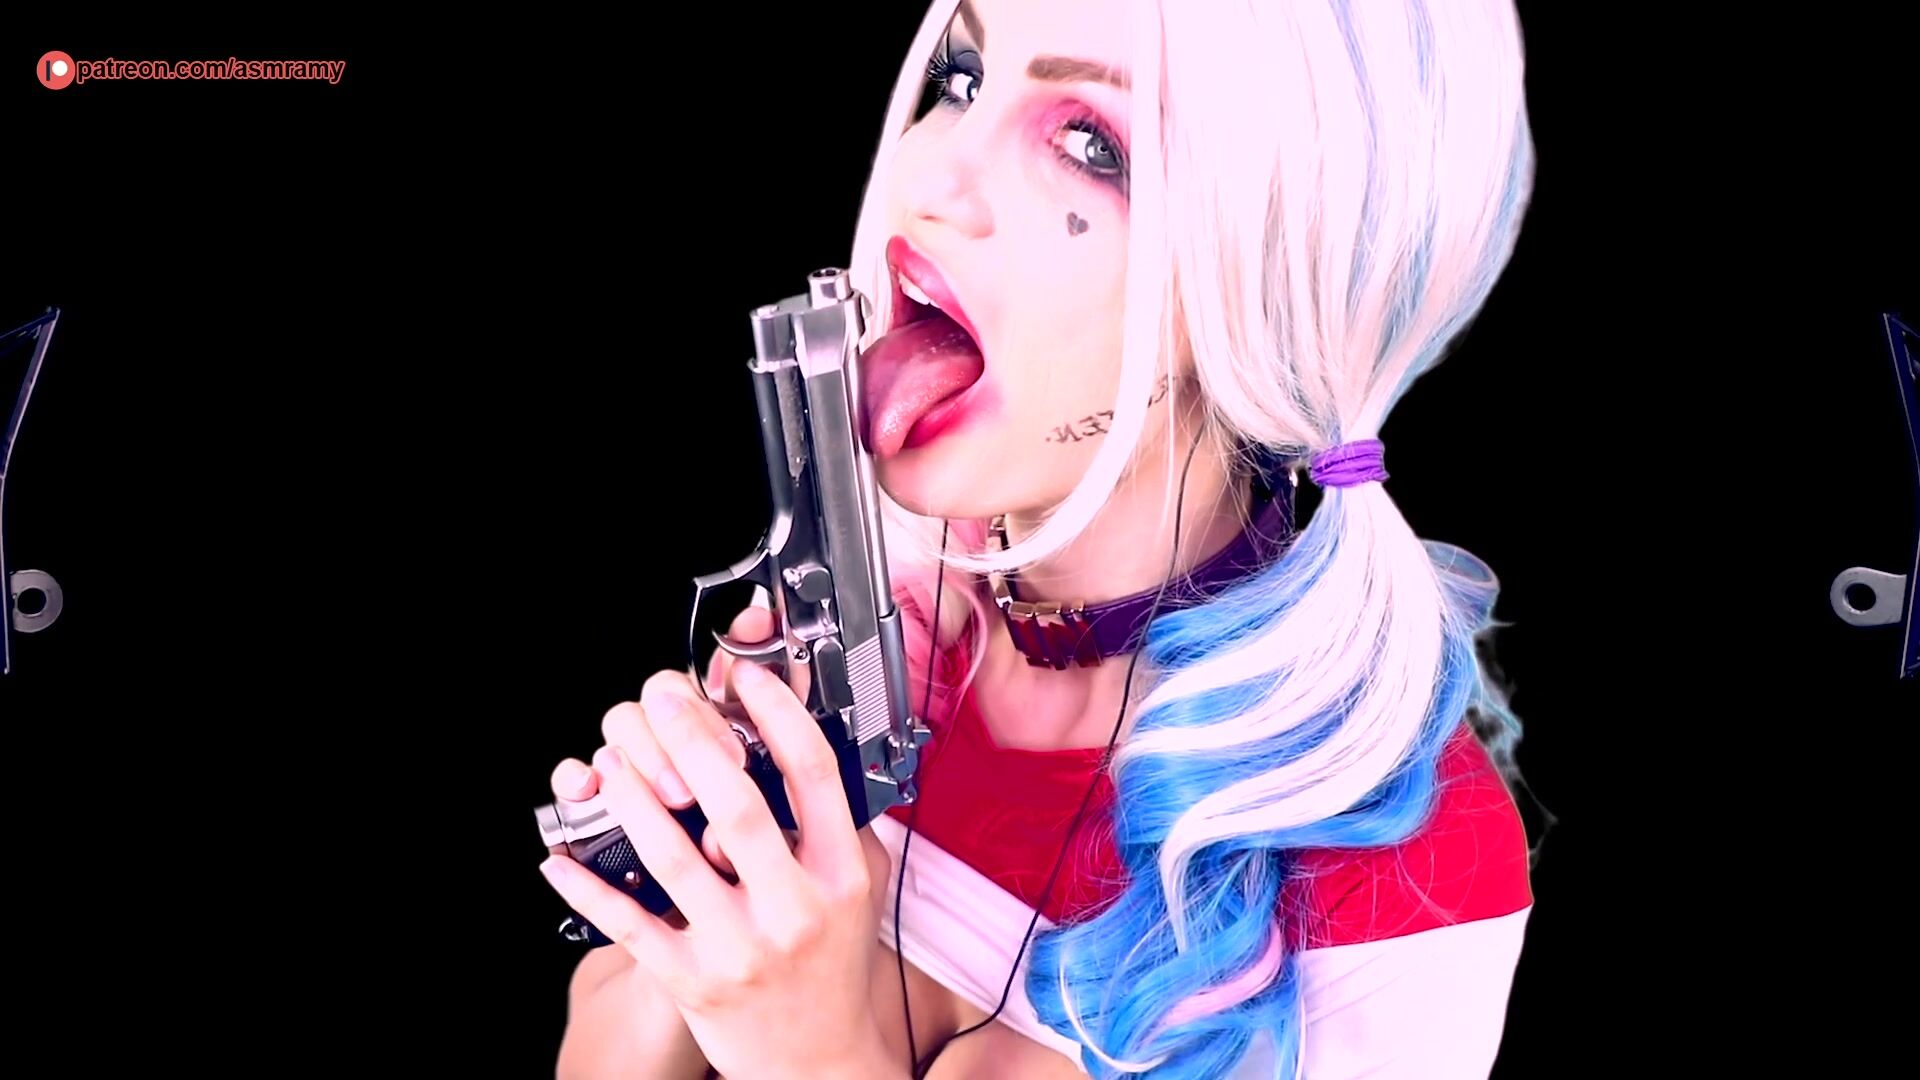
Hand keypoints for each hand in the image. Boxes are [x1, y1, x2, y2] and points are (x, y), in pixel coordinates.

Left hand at [540, 652, 893, 1079]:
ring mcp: (739, 948)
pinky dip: (588, 887)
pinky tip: (559, 856)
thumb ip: (839, 822)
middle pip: (738, 807)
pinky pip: (630, 923)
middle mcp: (793, 910)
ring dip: (633, 799)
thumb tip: (803, 740)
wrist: (818, 1062)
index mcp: (840, 876)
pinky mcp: (691, 982)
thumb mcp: (858, 889)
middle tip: (661, 698)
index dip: (776, 715)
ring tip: (611, 760)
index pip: (812, 775)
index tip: (745, 678)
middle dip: (693, 741)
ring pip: (673, 859)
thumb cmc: (832, 964)